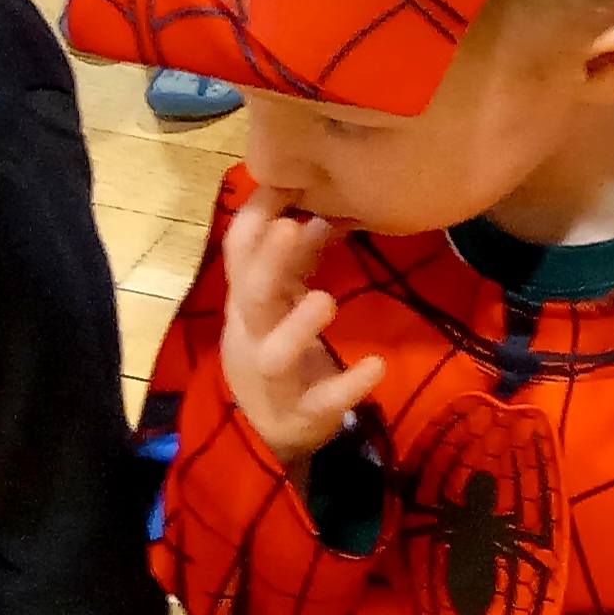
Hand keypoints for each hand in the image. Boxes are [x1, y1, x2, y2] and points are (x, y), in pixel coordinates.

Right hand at [216, 193, 384, 464]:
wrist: (268, 433)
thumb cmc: (277, 349)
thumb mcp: (280, 302)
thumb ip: (297, 259)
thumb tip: (322, 210)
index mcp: (247, 304)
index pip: (238, 257)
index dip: (252, 220)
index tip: (278, 181)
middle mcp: (251, 337)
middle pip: (249, 298)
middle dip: (265, 265)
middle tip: (286, 228)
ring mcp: (273, 379)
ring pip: (274, 353)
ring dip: (297, 326)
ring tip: (325, 299)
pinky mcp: (301, 414)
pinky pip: (322, 400)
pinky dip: (348, 385)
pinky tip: (375, 366)